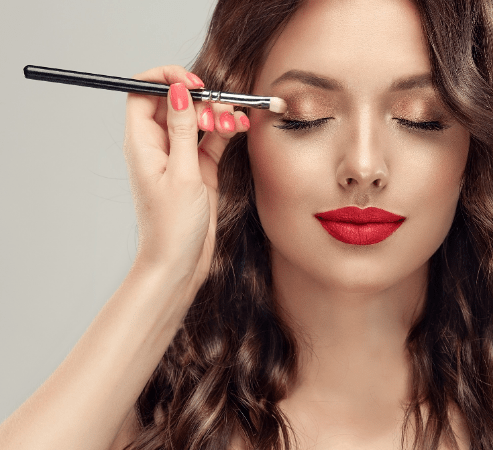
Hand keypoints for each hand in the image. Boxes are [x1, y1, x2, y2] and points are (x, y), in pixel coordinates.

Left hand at [123, 65, 248, 292]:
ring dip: (218, 114)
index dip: (165, 79)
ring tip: (235, 121)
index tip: (192, 82)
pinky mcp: (200, 168)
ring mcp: (180, 156)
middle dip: (200, 98)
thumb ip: (183, 130)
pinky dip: (227, 130)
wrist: (179, 264)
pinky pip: (213, 138)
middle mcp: (159, 146)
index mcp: (143, 143)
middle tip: (220, 109)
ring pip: (198, 118)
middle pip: (175, 102)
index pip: (143, 92)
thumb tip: (179, 92)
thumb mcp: (183, 175)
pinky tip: (241, 128)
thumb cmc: (172, 227)